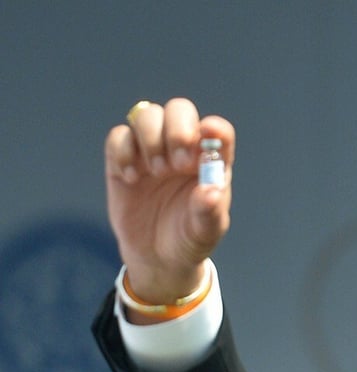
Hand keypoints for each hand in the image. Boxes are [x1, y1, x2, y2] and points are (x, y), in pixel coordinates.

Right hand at [104, 98, 234, 303]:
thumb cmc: (189, 239)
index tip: (207, 135)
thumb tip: (211, 192)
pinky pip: (119, 135)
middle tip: (176, 164)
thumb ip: (210, 212)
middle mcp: (183, 149)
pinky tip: (131, 178)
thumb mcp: (205, 232)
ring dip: (150, 137)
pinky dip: (123, 150)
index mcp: (211, 161)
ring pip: (148, 115)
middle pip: (180, 110)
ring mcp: (152, 151)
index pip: (218, 131)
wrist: (156, 257)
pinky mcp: (123, 160)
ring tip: (156, 171)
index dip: (214, 128)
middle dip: (177, 129)